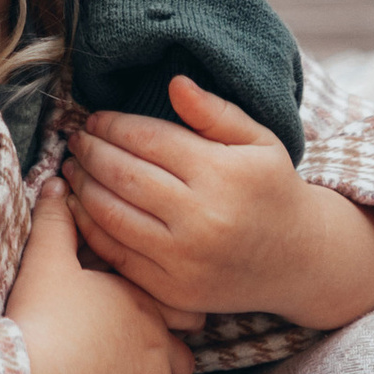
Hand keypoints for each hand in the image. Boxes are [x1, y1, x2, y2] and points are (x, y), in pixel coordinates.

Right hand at [6, 184, 193, 373]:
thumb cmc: (43, 317)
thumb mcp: (45, 260)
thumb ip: (55, 220)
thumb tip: (57, 181)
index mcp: (142, 302)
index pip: (179, 311)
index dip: (163, 319)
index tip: (142, 325)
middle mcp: (160, 342)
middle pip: (181, 355)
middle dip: (163, 359)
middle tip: (130, 361)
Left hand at [67, 78, 373, 329]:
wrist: (301, 261)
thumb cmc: (273, 191)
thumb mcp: (259, 141)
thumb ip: (215, 111)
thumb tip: (173, 82)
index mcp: (223, 174)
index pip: (148, 139)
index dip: (113, 125)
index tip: (95, 118)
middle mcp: (202, 218)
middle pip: (123, 175)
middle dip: (91, 152)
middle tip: (75, 139)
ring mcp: (186, 260)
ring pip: (112, 215)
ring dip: (82, 187)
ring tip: (71, 168)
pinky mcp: (175, 290)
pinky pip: (118, 256)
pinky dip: (90, 228)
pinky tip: (80, 207)